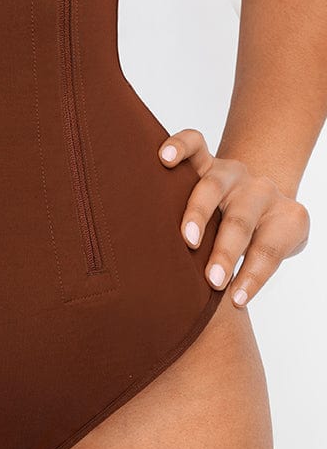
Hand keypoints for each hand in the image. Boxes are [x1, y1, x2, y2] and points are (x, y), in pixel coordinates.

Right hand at [157, 129, 309, 307]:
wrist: (262, 196)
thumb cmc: (260, 237)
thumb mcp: (269, 254)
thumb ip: (252, 271)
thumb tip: (223, 305)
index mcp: (283, 218)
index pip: (270, 249)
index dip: (254, 276)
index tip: (236, 301)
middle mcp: (258, 191)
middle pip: (242, 221)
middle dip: (227, 252)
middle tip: (213, 280)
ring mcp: (230, 172)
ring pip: (213, 186)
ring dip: (199, 213)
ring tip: (187, 239)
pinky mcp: (206, 158)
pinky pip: (193, 143)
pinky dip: (178, 147)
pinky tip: (163, 158)